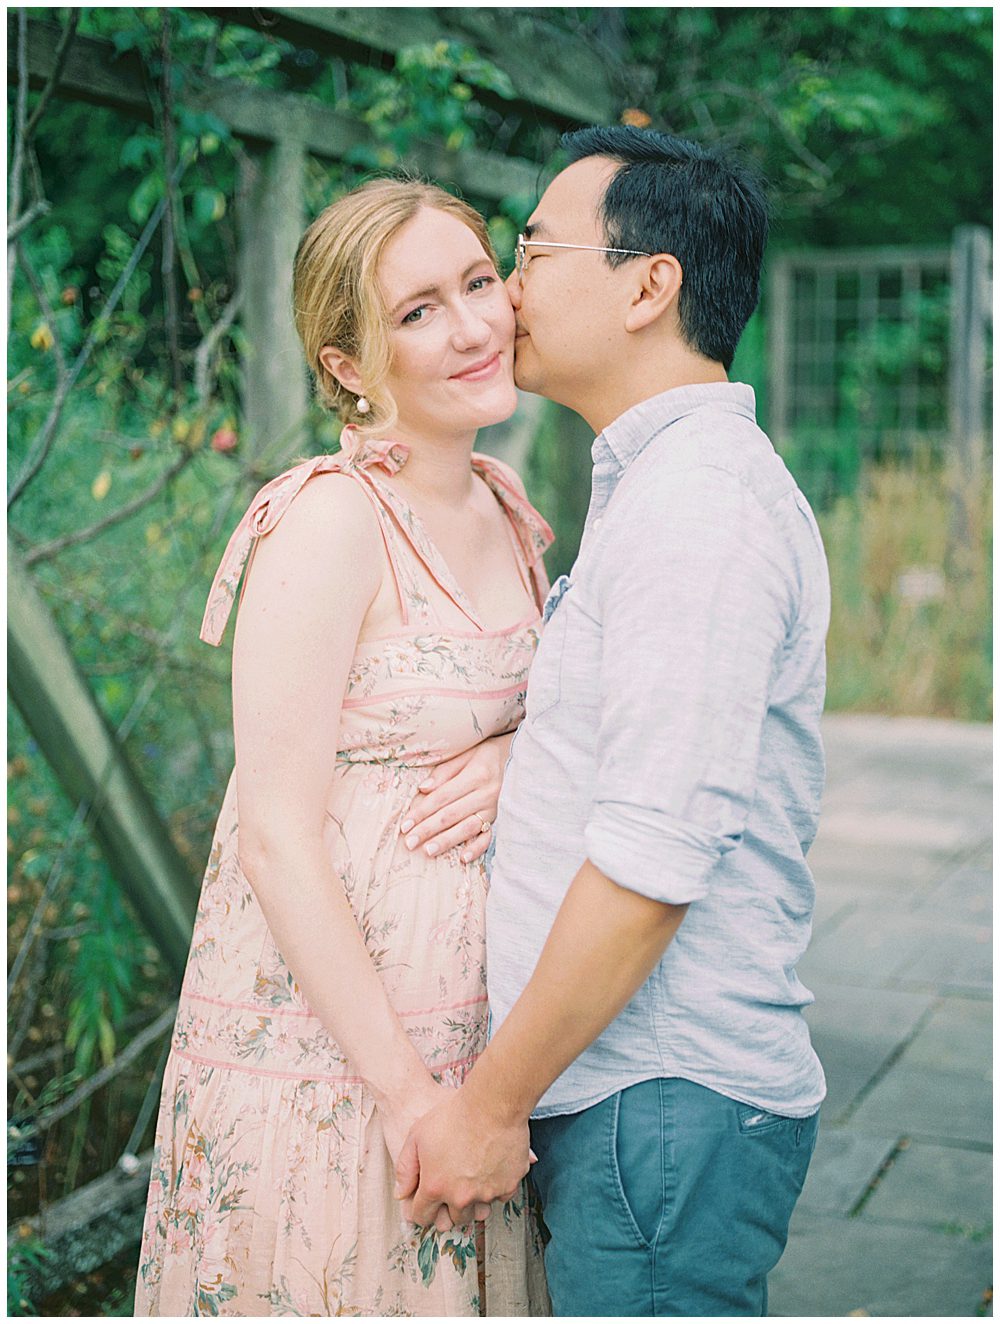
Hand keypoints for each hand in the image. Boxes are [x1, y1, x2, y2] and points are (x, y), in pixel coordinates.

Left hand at [381, 1078, 491, 1230]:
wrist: (492, 1103)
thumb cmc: (454, 1114)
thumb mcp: (417, 1135)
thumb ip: (406, 1168)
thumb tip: (400, 1193)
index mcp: (435, 1187)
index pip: (423, 1216)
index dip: (422, 1209)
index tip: (428, 1202)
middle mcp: (461, 1197)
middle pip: (454, 1218)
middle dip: (450, 1206)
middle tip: (453, 1186)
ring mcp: (486, 1193)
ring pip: (479, 1209)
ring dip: (475, 1199)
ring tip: (474, 1176)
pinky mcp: (508, 1185)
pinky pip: (501, 1195)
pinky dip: (497, 1186)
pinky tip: (493, 1167)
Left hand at [400, 733, 513, 863]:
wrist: (523, 759)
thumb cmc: (489, 755)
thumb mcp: (468, 754)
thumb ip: (445, 770)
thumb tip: (423, 788)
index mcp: (475, 775)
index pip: (442, 797)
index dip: (422, 811)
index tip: (405, 824)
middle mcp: (486, 793)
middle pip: (451, 814)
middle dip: (428, 829)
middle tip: (409, 843)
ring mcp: (495, 809)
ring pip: (467, 828)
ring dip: (447, 841)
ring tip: (428, 851)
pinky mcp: (502, 819)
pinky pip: (490, 836)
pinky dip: (477, 848)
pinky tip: (463, 858)